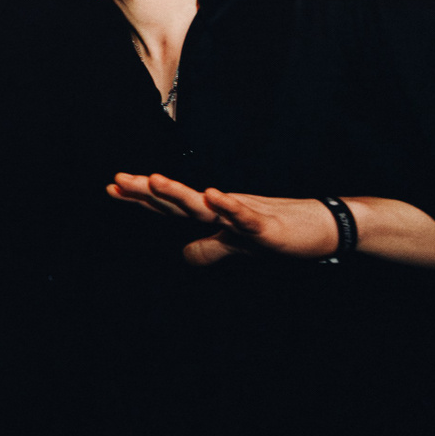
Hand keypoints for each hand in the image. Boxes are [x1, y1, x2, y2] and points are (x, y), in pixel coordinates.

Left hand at [108, 174, 340, 264]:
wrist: (322, 229)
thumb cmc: (279, 233)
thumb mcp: (237, 246)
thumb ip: (209, 247)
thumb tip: (183, 255)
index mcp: (213, 215)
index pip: (170, 207)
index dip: (142, 199)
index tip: (112, 187)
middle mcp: (222, 210)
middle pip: (179, 201)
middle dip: (148, 192)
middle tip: (118, 180)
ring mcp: (243, 216)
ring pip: (206, 205)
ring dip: (180, 194)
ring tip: (154, 181)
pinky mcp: (267, 225)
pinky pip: (245, 216)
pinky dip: (229, 206)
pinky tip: (213, 195)